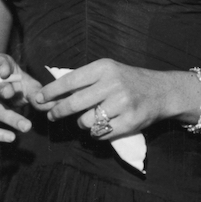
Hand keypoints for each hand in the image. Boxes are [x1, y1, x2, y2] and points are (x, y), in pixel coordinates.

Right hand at [0, 54, 40, 141]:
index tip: (6, 72)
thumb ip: (38, 93)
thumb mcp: (26, 84)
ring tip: (26, 126)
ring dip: (8, 117)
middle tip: (11, 93)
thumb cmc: (14, 84)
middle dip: (2, 90)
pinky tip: (11, 137)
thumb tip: (55, 103)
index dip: (1, 66)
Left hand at [32, 59, 178, 139]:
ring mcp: (122, 103)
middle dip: (57, 112)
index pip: (69, 81)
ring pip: (85, 121)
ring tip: (92, 117)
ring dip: (83, 123)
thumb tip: (50, 96)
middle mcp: (113, 83)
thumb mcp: (109, 72)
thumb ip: (83, 81)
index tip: (38, 99)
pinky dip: (97, 133)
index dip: (50, 92)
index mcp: (105, 68)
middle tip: (52, 116)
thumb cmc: (129, 81)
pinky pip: (99, 134)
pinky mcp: (129, 122)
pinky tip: (105, 125)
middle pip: (73, 104)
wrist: (162, 91)